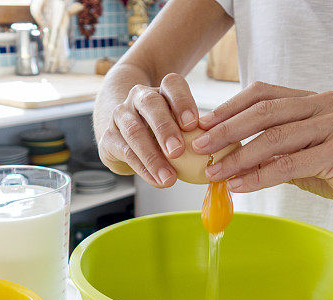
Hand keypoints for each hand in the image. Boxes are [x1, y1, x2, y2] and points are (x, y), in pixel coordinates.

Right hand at [98, 73, 198, 187]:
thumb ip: (195, 134)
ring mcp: (121, 115)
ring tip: (168, 178)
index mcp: (162, 91)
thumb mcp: (177, 126)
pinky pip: (125, 151)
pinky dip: (142, 168)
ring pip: (134, 130)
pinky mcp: (108, 137)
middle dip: (165, 128)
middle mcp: (139, 97)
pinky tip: (155, 180)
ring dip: (152, 156)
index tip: (193, 124)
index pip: (172, 85)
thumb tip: (223, 155)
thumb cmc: (159, 131)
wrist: (123, 133)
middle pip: (151, 104)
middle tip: (178, 151)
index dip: (183, 102)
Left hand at [193, 82, 332, 214]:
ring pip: (274, 138)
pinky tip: (239, 185)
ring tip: (214, 172)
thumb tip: (227, 159)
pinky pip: (288, 163)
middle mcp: (324, 104)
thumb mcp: (302, 156)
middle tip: (200, 147)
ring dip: (238, 156)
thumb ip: (272, 152)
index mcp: (314, 99)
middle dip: (226, 130)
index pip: (264, 94)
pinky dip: (259, 176)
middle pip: (264, 112)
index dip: (230, 108)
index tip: (203, 125)